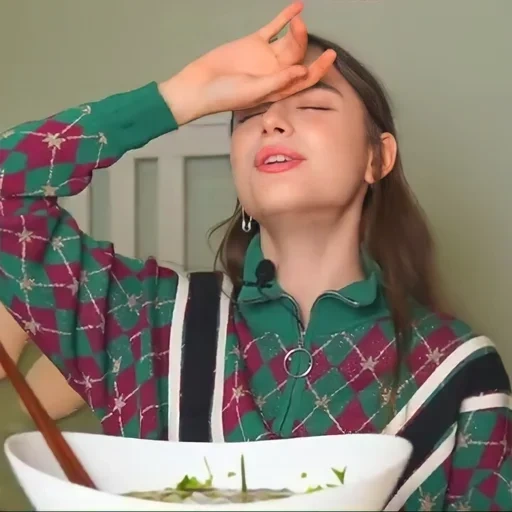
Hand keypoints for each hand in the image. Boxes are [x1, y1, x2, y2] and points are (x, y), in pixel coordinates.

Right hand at [159, 1, 335, 124]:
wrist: (201, 84)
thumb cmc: (227, 95)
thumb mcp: (254, 91)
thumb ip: (278, 81)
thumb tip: (302, 71)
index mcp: (279, 89)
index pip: (305, 79)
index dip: (319, 69)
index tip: (330, 56)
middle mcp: (276, 73)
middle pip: (298, 57)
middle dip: (302, 43)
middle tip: (299, 29)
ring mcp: (266, 57)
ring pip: (288, 41)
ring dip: (296, 30)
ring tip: (298, 19)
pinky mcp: (255, 42)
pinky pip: (274, 28)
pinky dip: (285, 18)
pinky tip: (297, 7)